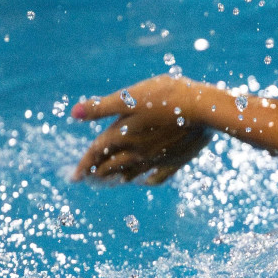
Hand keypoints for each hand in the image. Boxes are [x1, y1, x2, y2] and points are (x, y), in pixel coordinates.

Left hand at [70, 75, 213, 183]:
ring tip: (111, 181)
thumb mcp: (130, 97)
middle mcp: (136, 151)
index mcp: (122, 135)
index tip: (73, 177)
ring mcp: (156, 158)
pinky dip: (147, 180)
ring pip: (131, 173)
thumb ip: (101, 107)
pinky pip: (157, 177)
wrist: (204, 109)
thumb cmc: (166, 97)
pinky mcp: (175, 160)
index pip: (96, 152)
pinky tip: (145, 180)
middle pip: (110, 167)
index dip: (83, 164)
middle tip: (87, 180)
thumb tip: (73, 113)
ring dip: (117, 177)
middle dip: (96, 174)